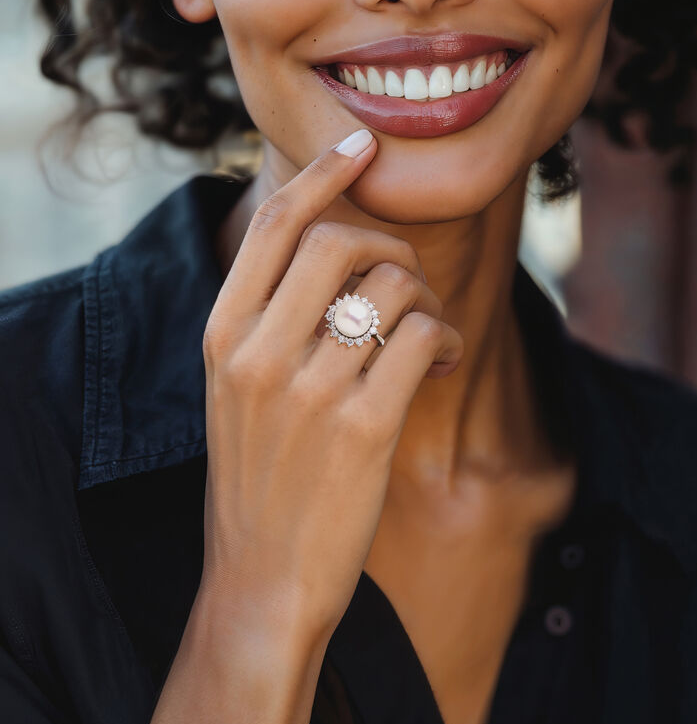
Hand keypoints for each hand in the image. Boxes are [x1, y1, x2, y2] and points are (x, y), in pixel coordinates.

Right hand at [198, 129, 463, 647]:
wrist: (261, 577)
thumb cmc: (259, 477)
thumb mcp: (237, 389)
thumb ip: (270, 319)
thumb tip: (336, 248)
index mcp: (222, 334)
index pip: (275, 226)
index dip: (324, 174)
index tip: (364, 146)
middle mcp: (257, 352)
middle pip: (342, 241)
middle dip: (392, 246)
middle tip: (410, 281)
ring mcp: (310, 389)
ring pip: (394, 287)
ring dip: (428, 300)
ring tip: (429, 335)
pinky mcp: (363, 427)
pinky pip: (424, 337)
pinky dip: (446, 338)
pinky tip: (440, 363)